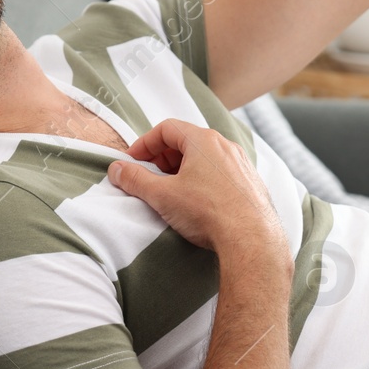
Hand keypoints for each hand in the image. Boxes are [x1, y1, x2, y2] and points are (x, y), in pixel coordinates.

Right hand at [107, 119, 287, 265]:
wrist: (251, 239)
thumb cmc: (209, 212)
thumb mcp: (162, 195)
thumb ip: (135, 179)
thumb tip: (117, 170)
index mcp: (203, 140)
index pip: (166, 129)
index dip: (144, 144)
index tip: (131, 161)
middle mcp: (225, 146)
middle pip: (185, 141)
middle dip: (161, 157)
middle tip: (147, 177)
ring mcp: (240, 164)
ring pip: (204, 157)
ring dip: (181, 169)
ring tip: (169, 191)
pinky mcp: (249, 183)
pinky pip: (219, 172)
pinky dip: (201, 179)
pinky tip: (195, 201)